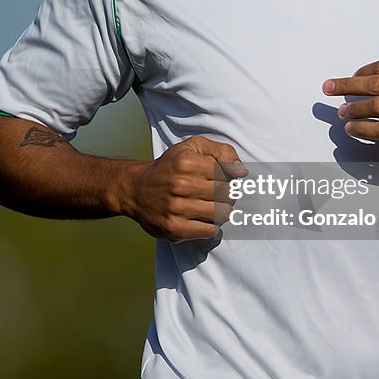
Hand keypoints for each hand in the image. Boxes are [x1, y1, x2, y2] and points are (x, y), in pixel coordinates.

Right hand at [122, 135, 246, 240]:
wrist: (136, 189)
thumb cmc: (170, 166)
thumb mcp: (193, 147)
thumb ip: (221, 152)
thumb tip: (242, 171)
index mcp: (186, 162)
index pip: (227, 174)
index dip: (229, 178)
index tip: (221, 180)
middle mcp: (180, 185)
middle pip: (226, 195)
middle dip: (227, 195)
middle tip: (218, 194)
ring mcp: (176, 208)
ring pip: (221, 214)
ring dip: (221, 211)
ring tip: (211, 206)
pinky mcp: (174, 228)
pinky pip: (209, 231)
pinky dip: (211, 226)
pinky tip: (203, 218)